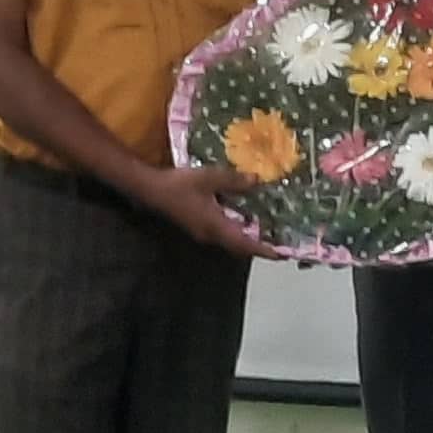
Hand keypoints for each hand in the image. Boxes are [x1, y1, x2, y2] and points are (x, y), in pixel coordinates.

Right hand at [139, 163, 266, 259]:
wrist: (151, 190)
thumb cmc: (180, 185)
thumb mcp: (211, 178)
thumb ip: (235, 180)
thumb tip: (257, 180)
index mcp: (217, 227)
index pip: (246, 244)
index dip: (264, 250)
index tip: (282, 254)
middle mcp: (211, 235)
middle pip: (240, 247)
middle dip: (258, 247)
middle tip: (278, 242)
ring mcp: (203, 232)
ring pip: (231, 241)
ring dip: (247, 238)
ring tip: (265, 229)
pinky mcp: (197, 226)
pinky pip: (222, 233)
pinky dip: (236, 229)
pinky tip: (242, 216)